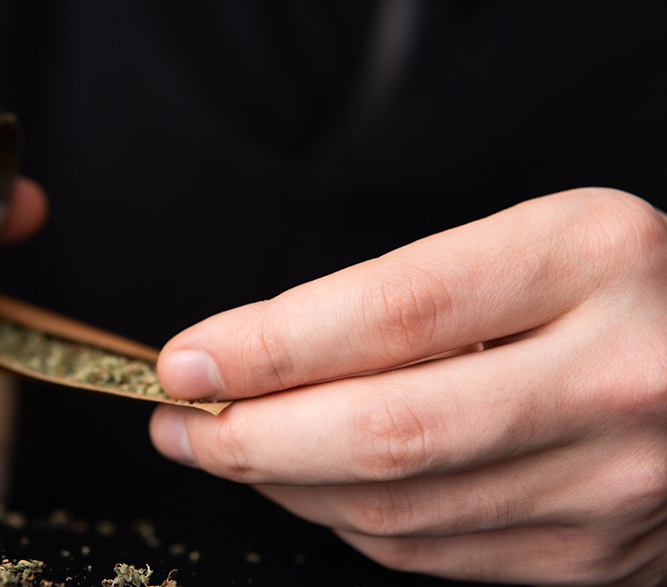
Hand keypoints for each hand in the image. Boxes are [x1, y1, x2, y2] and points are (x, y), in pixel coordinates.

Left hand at [151, 188, 666, 584]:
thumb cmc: (621, 289)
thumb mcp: (535, 243)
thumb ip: (411, 295)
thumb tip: (260, 354)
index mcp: (589, 259)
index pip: (393, 312)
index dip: (270, 345)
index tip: (187, 359)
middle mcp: (614, 376)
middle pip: (385, 432)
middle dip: (249, 436)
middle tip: (177, 422)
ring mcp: (614, 482)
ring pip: (398, 508)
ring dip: (283, 484)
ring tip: (221, 448)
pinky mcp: (601, 555)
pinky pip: (435, 554)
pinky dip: (346, 522)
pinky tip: (306, 486)